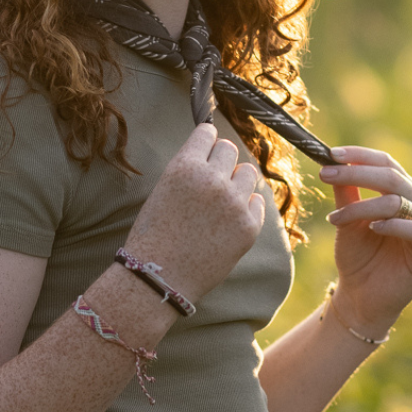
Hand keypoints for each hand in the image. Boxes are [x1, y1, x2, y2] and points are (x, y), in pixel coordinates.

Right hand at [124, 123, 266, 302]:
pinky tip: (229, 219)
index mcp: (185, 167)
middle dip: (221, 160)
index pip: (208, 133)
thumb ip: (190, 169)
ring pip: (248, 172)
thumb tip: (215, 151)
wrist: (159, 278)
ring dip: (237, 180)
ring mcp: (234, 204)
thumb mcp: (164, 189)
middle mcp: (212, 180)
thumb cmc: (154, 235)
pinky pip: (258, 201)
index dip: (206, 141)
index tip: (206, 149)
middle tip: (211, 179)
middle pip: (230, 149)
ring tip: (222, 199)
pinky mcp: (249, 227)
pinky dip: (246, 206)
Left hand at [318, 146, 411, 337]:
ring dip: (363, 206)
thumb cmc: (357, 257)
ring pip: (398, 202)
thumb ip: (345, 193)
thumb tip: (331, 160)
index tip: (331, 153)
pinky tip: (372, 227)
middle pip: (391, 177)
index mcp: (402, 192)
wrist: (361, 298)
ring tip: (336, 218)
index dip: (360, 155)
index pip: (386, 163)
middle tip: (326, 174)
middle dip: (356, 173)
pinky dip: (393, 225)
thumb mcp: (346, 220)